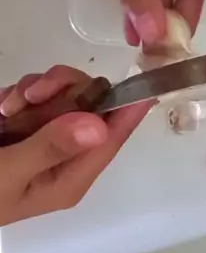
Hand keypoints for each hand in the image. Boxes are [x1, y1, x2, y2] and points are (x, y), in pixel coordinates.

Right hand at [0, 66, 152, 226]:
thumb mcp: (9, 174)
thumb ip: (49, 147)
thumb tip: (99, 126)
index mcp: (70, 176)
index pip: (113, 138)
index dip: (130, 106)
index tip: (144, 76)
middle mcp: (66, 154)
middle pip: (91, 104)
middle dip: (65, 90)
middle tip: (32, 95)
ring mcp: (45, 136)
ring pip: (65, 92)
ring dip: (37, 89)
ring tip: (8, 107)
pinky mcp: (25, 123)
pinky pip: (39, 92)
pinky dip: (20, 92)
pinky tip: (2, 106)